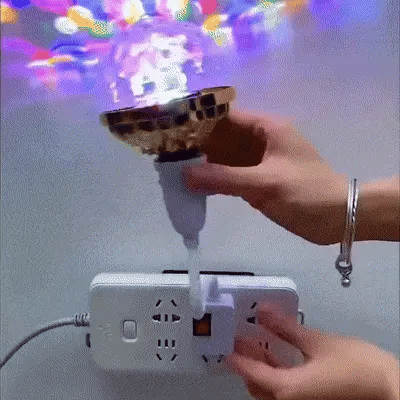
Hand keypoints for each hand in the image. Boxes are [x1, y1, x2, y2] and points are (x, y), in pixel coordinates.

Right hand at [183, 109, 348, 244]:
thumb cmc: (306, 192)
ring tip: (172, 168)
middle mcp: (259, 140)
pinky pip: (229, 175)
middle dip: (196, 144)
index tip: (172, 130)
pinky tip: (193, 184)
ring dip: (202, 162)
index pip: (225, 116)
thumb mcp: (264, 183)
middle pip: (221, 136)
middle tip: (166, 152)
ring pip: (223, 157)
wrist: (337, 218)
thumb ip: (223, 178)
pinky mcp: (256, 180)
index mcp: (266, 128)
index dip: (199, 121)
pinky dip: (213, 179)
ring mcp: (257, 161)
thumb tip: (185, 175)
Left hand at [224, 304, 398, 399]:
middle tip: (239, 338)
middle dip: (247, 362)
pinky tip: (275, 353)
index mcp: (289, 391)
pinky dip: (276, 372)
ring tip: (253, 340)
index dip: (237, 357)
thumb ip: (286, 328)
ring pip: (271, 389)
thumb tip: (263, 311)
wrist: (389, 388)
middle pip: (258, 385)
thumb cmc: (355, 365)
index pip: (252, 373)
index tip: (224, 347)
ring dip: (260, 366)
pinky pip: (285, 389)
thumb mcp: (317, 342)